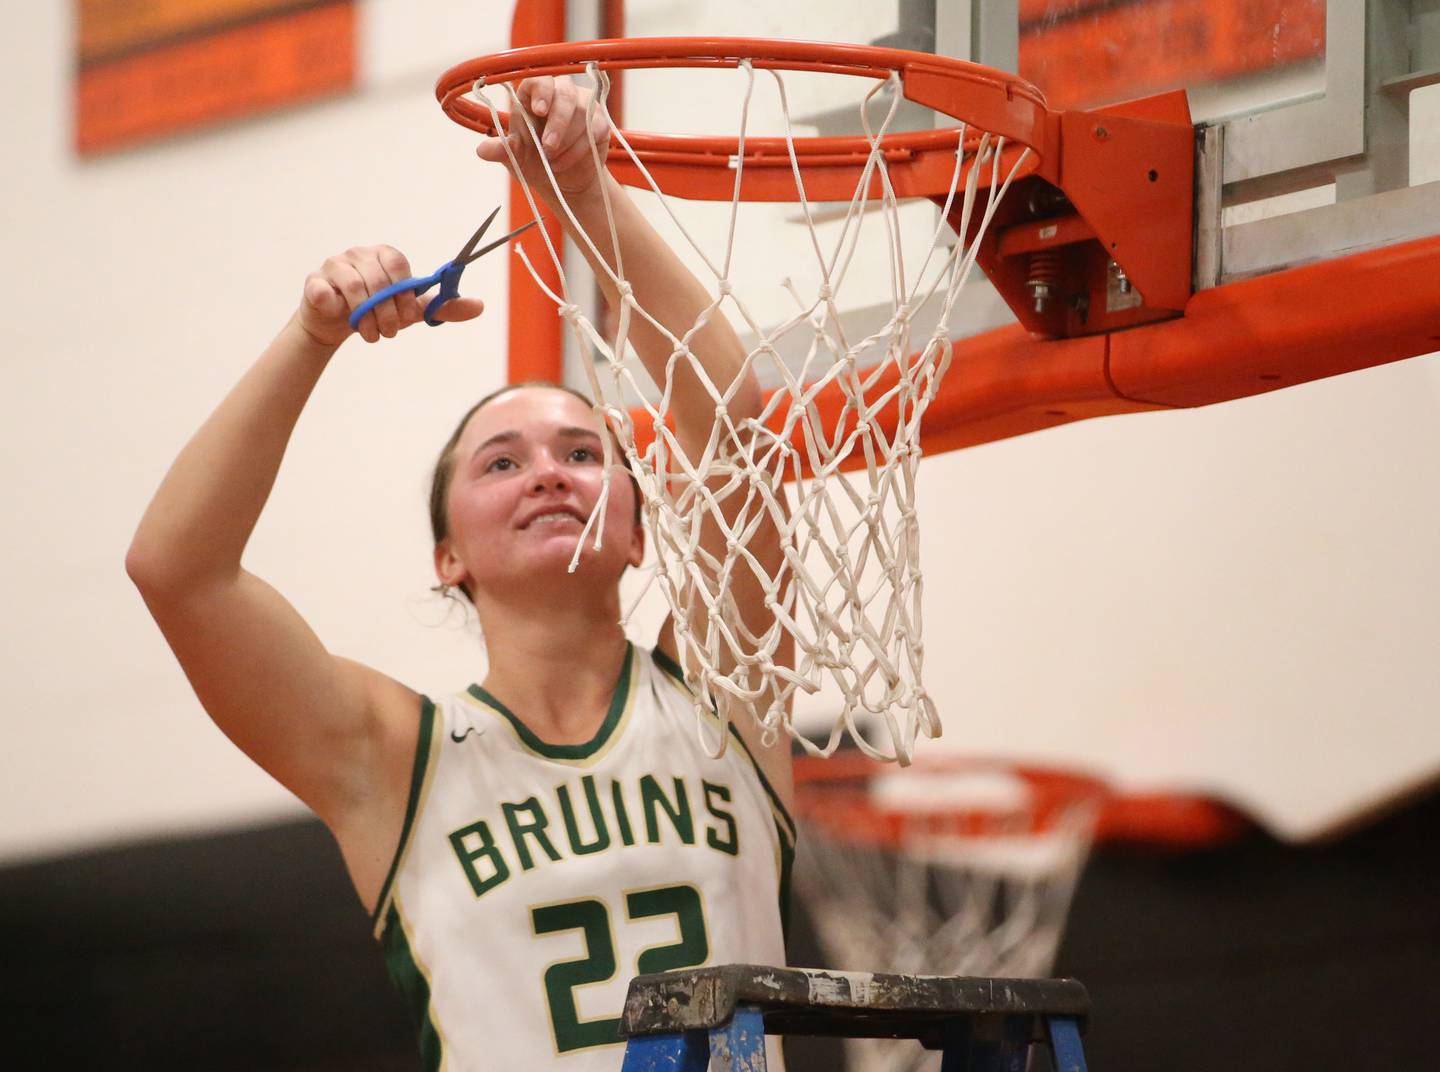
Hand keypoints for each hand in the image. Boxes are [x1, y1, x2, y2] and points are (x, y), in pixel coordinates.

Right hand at [298, 245, 483, 345]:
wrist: (338, 324)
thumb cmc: (379, 311)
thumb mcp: (412, 311)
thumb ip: (442, 307)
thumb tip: (479, 306)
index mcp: (385, 255)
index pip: (398, 266)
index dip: (404, 294)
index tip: (408, 317)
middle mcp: (360, 254)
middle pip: (377, 280)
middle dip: (388, 312)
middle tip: (391, 333)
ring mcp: (335, 265)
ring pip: (354, 287)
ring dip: (366, 318)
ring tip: (373, 335)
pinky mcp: (314, 281)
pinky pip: (322, 289)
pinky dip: (333, 306)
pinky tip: (340, 316)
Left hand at [476, 76, 611, 197]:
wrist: (563, 183)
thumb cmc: (536, 163)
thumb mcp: (516, 158)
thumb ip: (502, 150)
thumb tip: (482, 150)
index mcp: (533, 95)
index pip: (539, 79)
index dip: (541, 91)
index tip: (539, 110)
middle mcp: (559, 94)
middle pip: (564, 92)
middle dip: (557, 121)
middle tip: (548, 146)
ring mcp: (582, 105)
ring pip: (582, 111)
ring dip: (567, 140)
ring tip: (554, 161)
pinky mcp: (599, 121)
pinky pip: (596, 127)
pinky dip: (581, 149)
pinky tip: (568, 161)